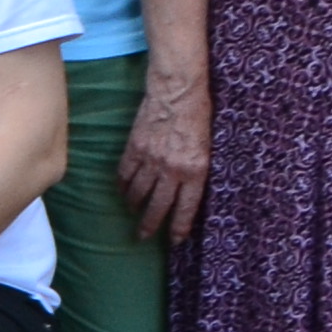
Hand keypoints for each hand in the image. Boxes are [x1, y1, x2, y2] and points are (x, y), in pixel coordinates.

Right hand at [121, 74, 212, 244]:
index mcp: (195, 171)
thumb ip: (197, 171)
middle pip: (158, 206)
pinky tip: (123, 190)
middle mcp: (172, 170)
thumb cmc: (199, 115)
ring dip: (135, 206)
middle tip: (143, 236)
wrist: (177, 91)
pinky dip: (123, 185)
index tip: (174, 240)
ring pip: (139, 193)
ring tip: (133, 212)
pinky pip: (125, 173)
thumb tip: (188, 191)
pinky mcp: (135, 148)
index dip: (178, 227)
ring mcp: (151, 160)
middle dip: (150, 225)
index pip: (185, 208)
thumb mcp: (208, 148)